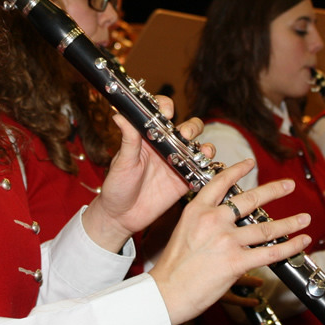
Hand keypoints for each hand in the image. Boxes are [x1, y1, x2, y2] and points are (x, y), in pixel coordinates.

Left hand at [82, 95, 211, 252]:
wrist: (121, 217)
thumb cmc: (116, 187)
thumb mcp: (122, 163)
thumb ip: (127, 140)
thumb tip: (120, 115)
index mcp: (148, 138)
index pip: (161, 114)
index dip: (167, 107)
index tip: (167, 112)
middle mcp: (165, 147)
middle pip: (187, 128)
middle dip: (192, 127)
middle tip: (185, 135)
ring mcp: (177, 164)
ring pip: (198, 147)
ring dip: (204, 146)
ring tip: (201, 152)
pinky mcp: (184, 181)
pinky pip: (201, 171)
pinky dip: (208, 168)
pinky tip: (206, 168)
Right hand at [148, 161, 310, 324]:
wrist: (167, 291)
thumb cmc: (172, 266)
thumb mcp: (183, 230)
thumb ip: (203, 220)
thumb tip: (224, 219)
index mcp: (197, 210)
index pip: (221, 182)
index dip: (238, 170)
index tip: (250, 163)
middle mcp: (214, 220)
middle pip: (250, 200)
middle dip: (274, 190)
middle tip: (288, 185)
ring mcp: (226, 240)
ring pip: (266, 228)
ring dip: (290, 222)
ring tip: (304, 218)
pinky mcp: (236, 262)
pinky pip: (270, 252)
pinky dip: (290, 246)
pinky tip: (301, 241)